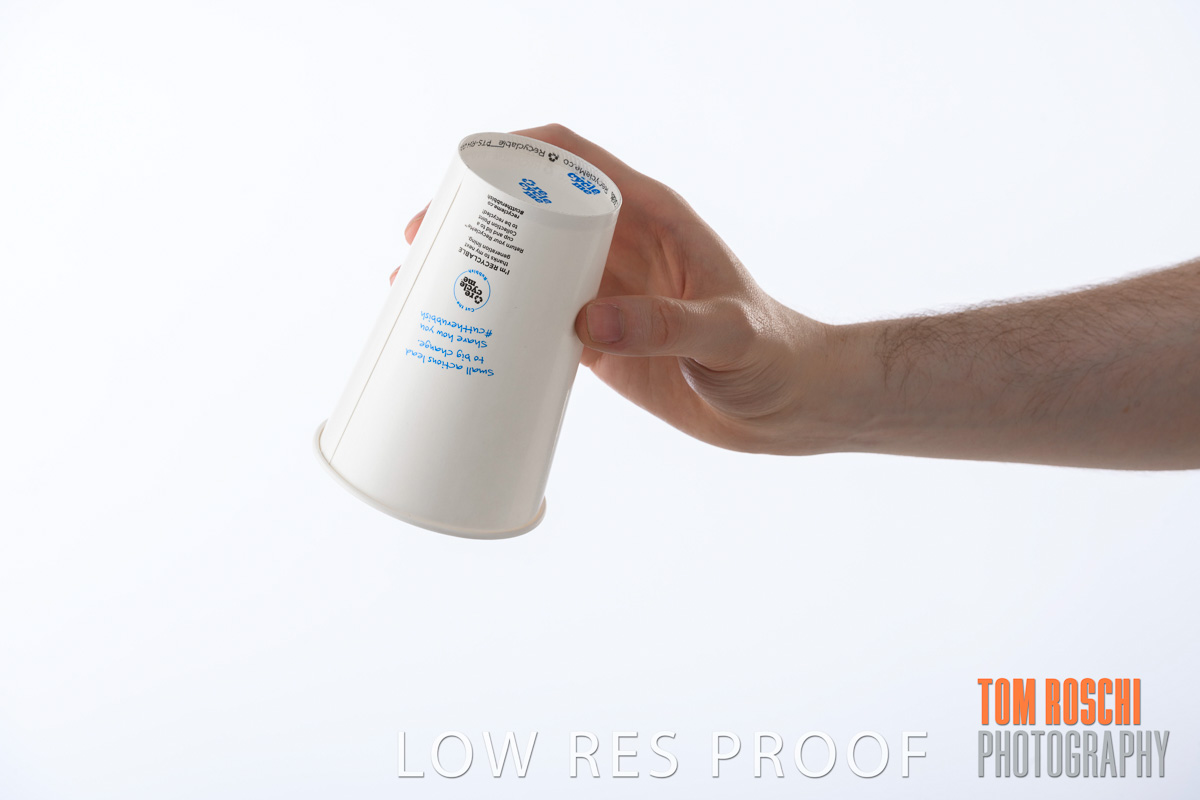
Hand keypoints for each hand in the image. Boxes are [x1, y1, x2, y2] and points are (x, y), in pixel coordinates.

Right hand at [395, 124, 841, 454]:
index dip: (513, 156)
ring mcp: (606, 292)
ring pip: (526, 267)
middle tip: (418, 248)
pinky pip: (536, 322)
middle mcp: (621, 245)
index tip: (462, 177)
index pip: (571, 160)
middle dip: (472, 219)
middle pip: (531, 211)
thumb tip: (585, 318)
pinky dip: (500, 327)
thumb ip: (668, 325)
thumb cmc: (774, 355)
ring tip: (420, 293)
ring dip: (477, 274)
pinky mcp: (600, 339)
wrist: (789, 406)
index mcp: (652, 216)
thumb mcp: (728, 335)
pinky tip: (465, 339)